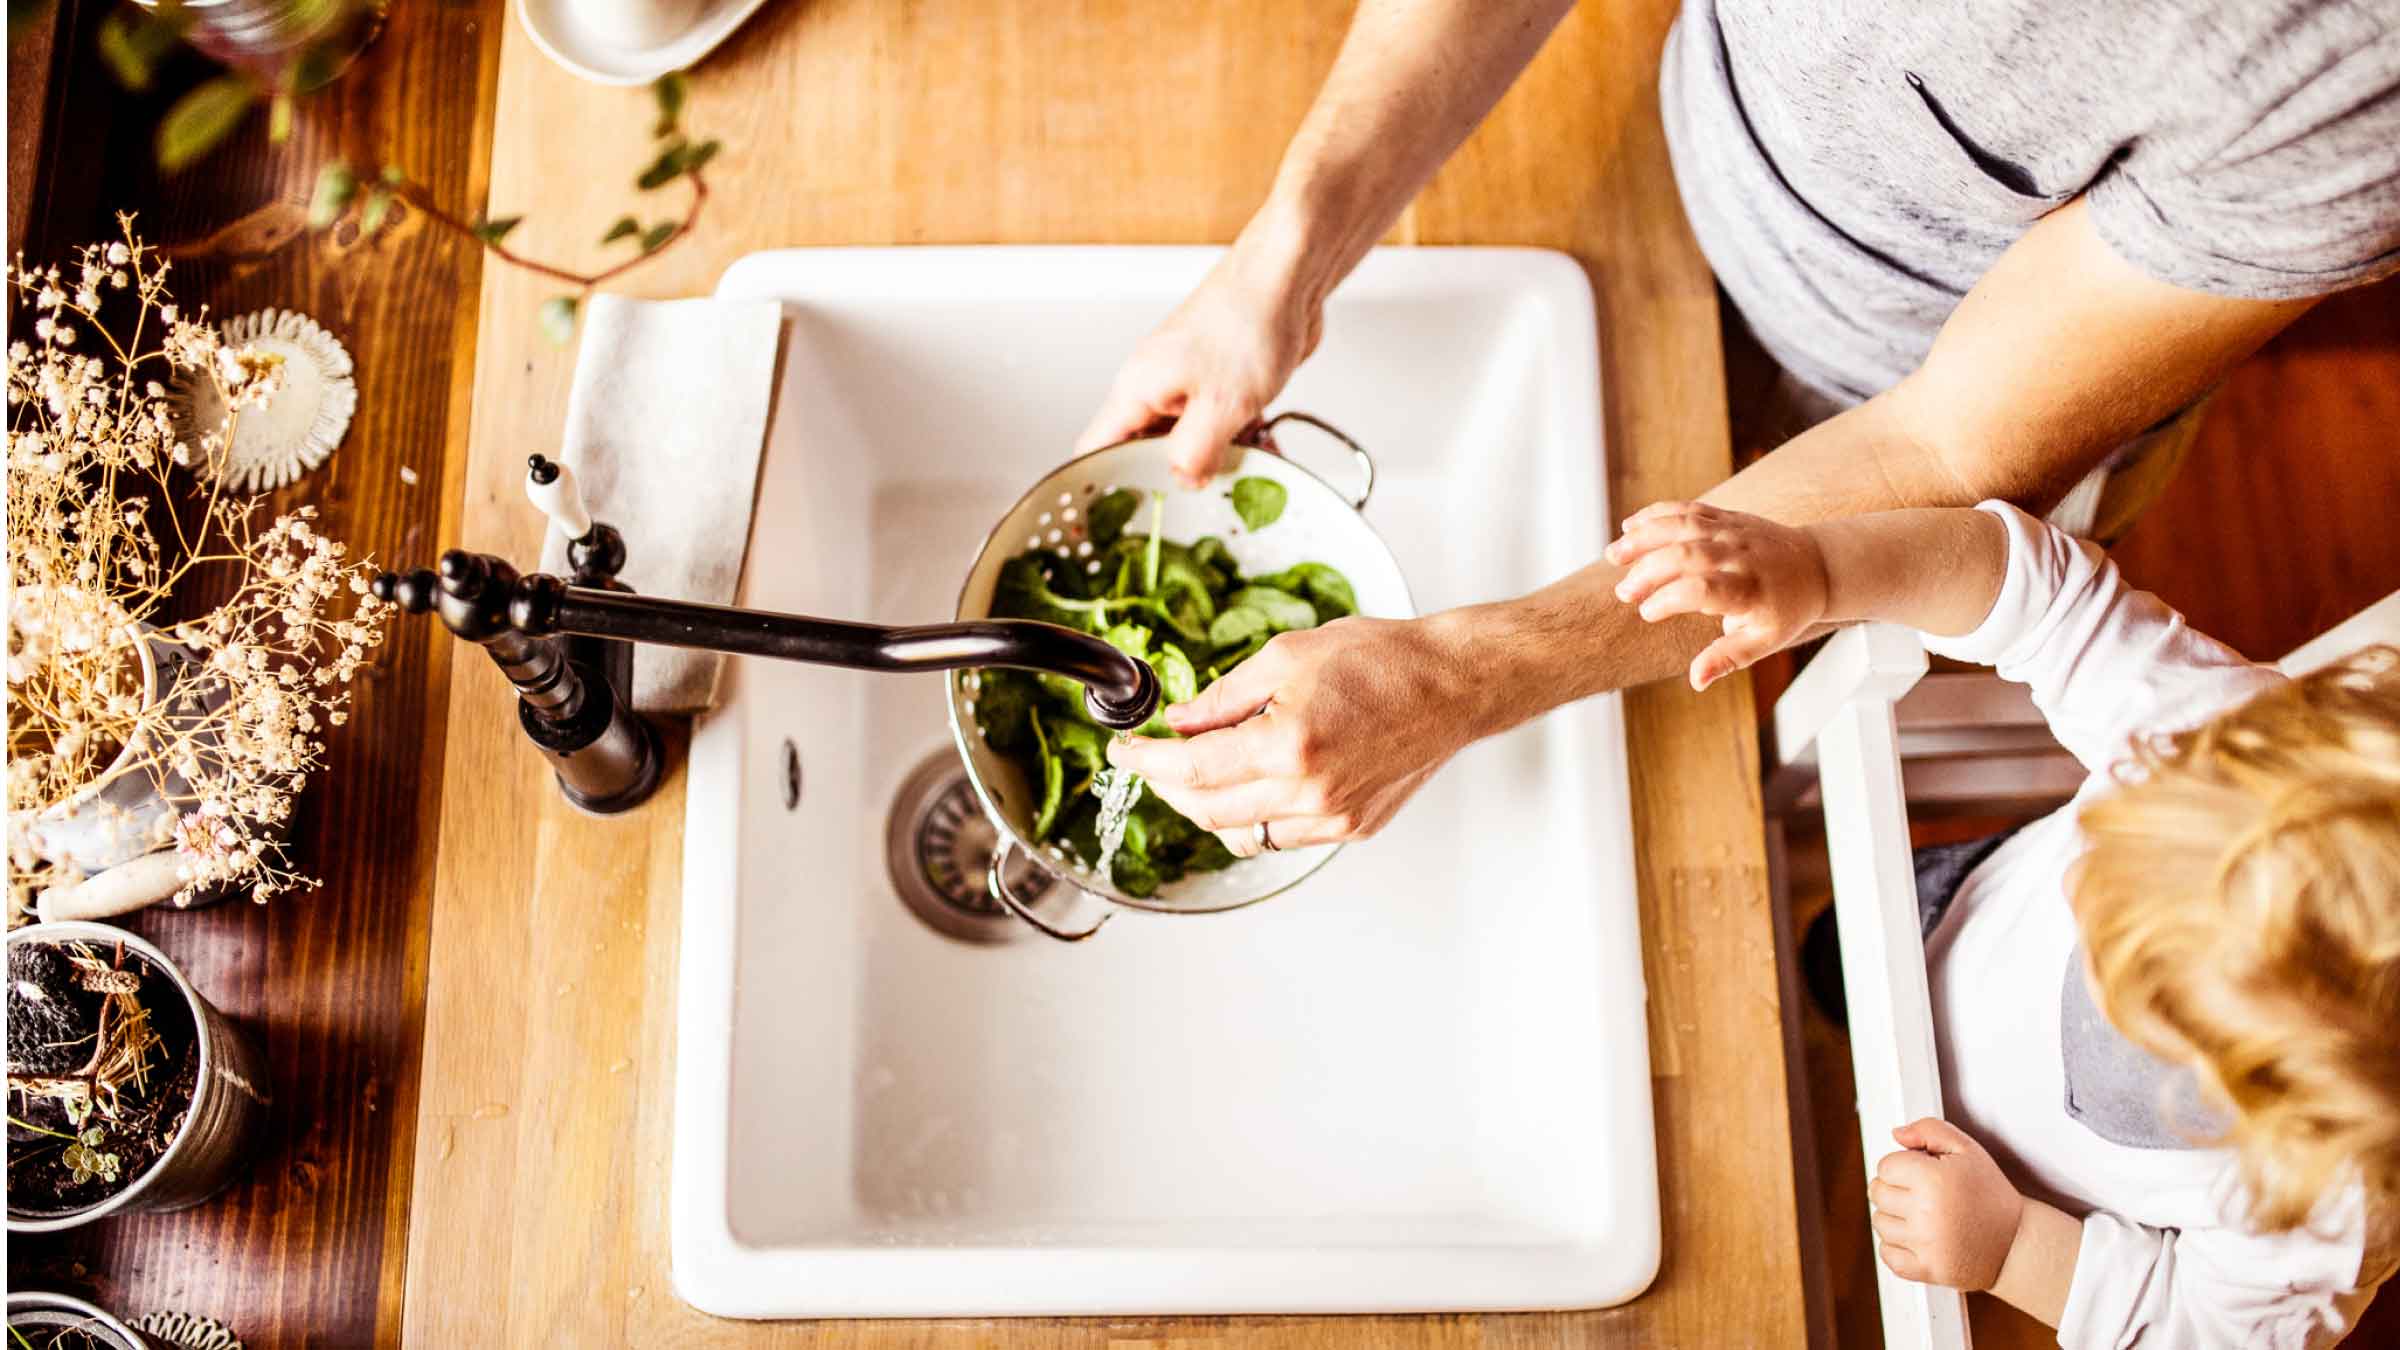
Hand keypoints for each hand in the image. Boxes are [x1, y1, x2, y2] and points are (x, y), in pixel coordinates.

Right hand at [1077, 242, 1323, 487]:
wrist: (1289, 276)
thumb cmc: (1247, 321)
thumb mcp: (1221, 405)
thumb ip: (1194, 453)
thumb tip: (1182, 481)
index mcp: (1137, 389)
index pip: (1096, 450)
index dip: (1095, 487)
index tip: (1104, 525)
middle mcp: (1155, 386)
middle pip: (1146, 451)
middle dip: (1176, 479)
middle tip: (1202, 502)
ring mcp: (1188, 383)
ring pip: (1190, 440)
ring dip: (1219, 460)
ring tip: (1247, 473)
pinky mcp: (1221, 381)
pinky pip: (1221, 424)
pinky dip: (1242, 440)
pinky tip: (1268, 449)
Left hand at [1103, 616, 1479, 851]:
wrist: (1452, 685)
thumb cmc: (1383, 660)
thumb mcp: (1285, 657)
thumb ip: (1222, 698)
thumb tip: (1178, 723)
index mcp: (1288, 744)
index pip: (1190, 769)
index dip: (1145, 761)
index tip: (1124, 750)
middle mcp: (1310, 792)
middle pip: (1207, 811)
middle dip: (1168, 786)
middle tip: (1155, 757)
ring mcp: (1333, 818)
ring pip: (1242, 834)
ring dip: (1209, 806)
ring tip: (1203, 769)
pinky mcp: (1351, 828)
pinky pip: (1283, 835)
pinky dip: (1255, 813)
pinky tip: (1257, 780)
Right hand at [1603, 501, 1831, 690]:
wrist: (1816, 566)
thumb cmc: (1786, 611)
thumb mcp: (1763, 642)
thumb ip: (1727, 658)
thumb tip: (1696, 680)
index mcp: (1750, 590)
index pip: (1703, 589)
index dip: (1669, 599)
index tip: (1647, 613)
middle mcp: (1740, 555)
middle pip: (1686, 554)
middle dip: (1649, 571)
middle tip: (1623, 593)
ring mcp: (1732, 531)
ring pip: (1683, 525)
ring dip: (1644, 537)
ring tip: (1613, 555)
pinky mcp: (1726, 516)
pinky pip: (1688, 509)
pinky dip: (1657, 515)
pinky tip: (1630, 526)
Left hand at [1870, 1118, 2025, 1290]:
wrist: (2016, 1242)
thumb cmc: (1990, 1194)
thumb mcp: (1968, 1150)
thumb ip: (1930, 1130)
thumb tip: (1897, 1134)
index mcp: (1934, 1180)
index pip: (1885, 1166)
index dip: (1903, 1166)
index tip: (1921, 1173)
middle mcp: (1927, 1213)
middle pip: (1877, 1192)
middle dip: (1895, 1188)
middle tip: (1922, 1193)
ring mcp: (1926, 1244)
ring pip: (1879, 1222)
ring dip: (1895, 1216)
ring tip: (1922, 1215)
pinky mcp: (1927, 1269)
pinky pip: (1887, 1254)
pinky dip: (1896, 1246)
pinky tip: (1918, 1238)